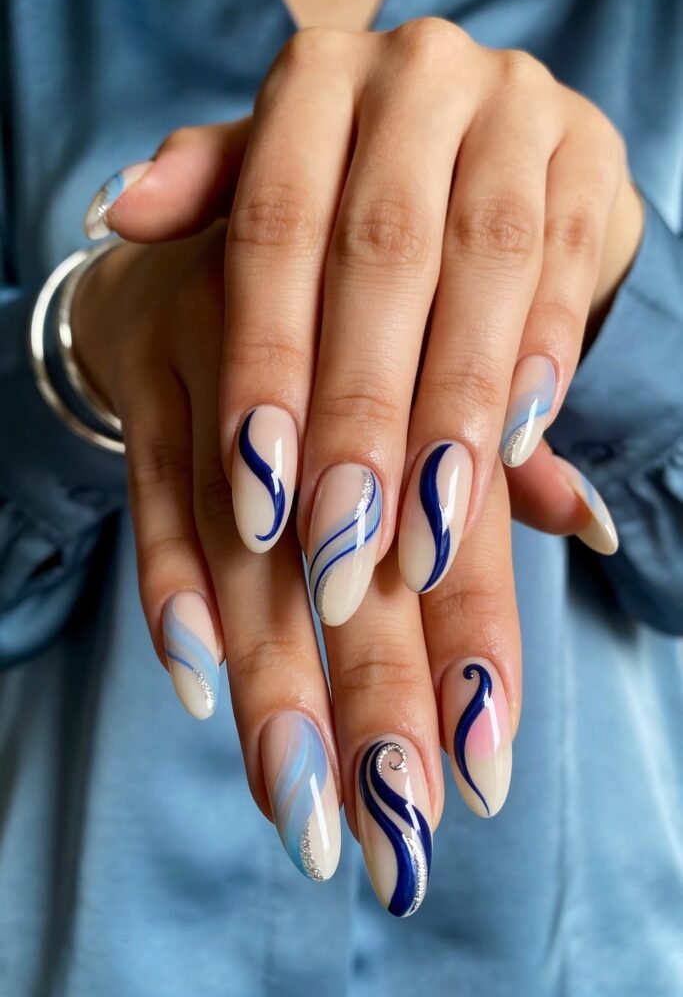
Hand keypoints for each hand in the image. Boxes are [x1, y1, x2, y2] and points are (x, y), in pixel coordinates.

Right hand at [70, 225, 521, 915]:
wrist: (229, 217)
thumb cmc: (352, 316)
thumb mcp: (433, 363)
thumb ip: (494, 456)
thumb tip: (599, 528)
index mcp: (422, 365)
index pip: (458, 532)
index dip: (474, 647)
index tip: (485, 768)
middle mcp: (331, 368)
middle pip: (355, 561)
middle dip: (375, 698)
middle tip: (395, 832)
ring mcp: (232, 369)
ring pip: (251, 546)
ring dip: (273, 678)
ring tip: (298, 804)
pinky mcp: (152, 377)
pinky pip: (153, 491)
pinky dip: (169, 583)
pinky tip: (193, 681)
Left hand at [91, 19, 634, 627]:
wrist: (473, 126)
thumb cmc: (351, 178)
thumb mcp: (271, 178)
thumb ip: (207, 196)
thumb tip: (117, 211)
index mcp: (316, 80)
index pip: (276, 230)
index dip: (267, 366)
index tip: (256, 499)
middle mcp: (416, 77)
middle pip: (382, 256)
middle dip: (361, 412)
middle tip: (341, 544)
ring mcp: (514, 106)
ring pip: (486, 263)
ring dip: (458, 408)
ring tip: (429, 533)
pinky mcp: (590, 152)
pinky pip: (570, 260)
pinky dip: (544, 356)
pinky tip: (518, 447)